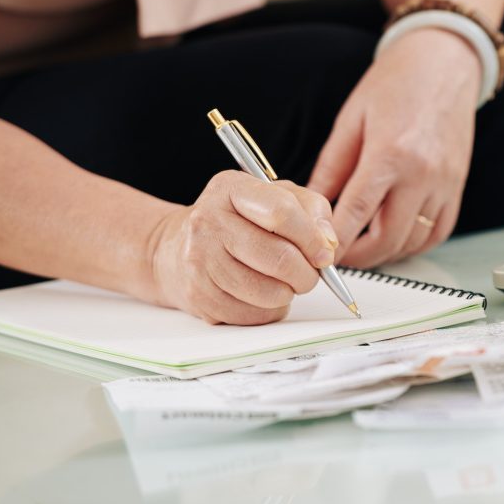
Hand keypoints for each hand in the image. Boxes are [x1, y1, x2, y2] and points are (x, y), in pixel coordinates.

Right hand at [148, 171, 338, 324]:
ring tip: (284, 282)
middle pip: (279, 257)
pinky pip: (253, 315)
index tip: (325, 253)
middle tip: (310, 275)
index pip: (281, 212)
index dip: (312, 238)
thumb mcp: (274, 196)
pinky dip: (270, 310)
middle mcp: (208, 221)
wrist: (175, 249)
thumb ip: (310, 209)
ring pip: (269, 292)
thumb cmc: (236, 221)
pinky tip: (262, 295)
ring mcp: (199, 261)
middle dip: (307, 273)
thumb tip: (328, 242)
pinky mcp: (199, 296)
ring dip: (289, 293)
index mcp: (230, 188)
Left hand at [308, 28, 480, 266]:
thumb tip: (312, 205)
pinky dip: (414, 243)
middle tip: (337, 255)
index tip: (318, 256)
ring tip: (362, 246)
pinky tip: (394, 236)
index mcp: (390, 154)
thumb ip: (331, 168)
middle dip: (359, 256)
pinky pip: (437, 232)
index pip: (356, 213)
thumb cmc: (396, 83)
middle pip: (388, 238)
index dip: (334, 241)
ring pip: (413, 241)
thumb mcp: (351, 120)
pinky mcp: (457, 186)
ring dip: (385, 252)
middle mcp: (422, 174)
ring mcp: (445, 183)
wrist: (444, 63)